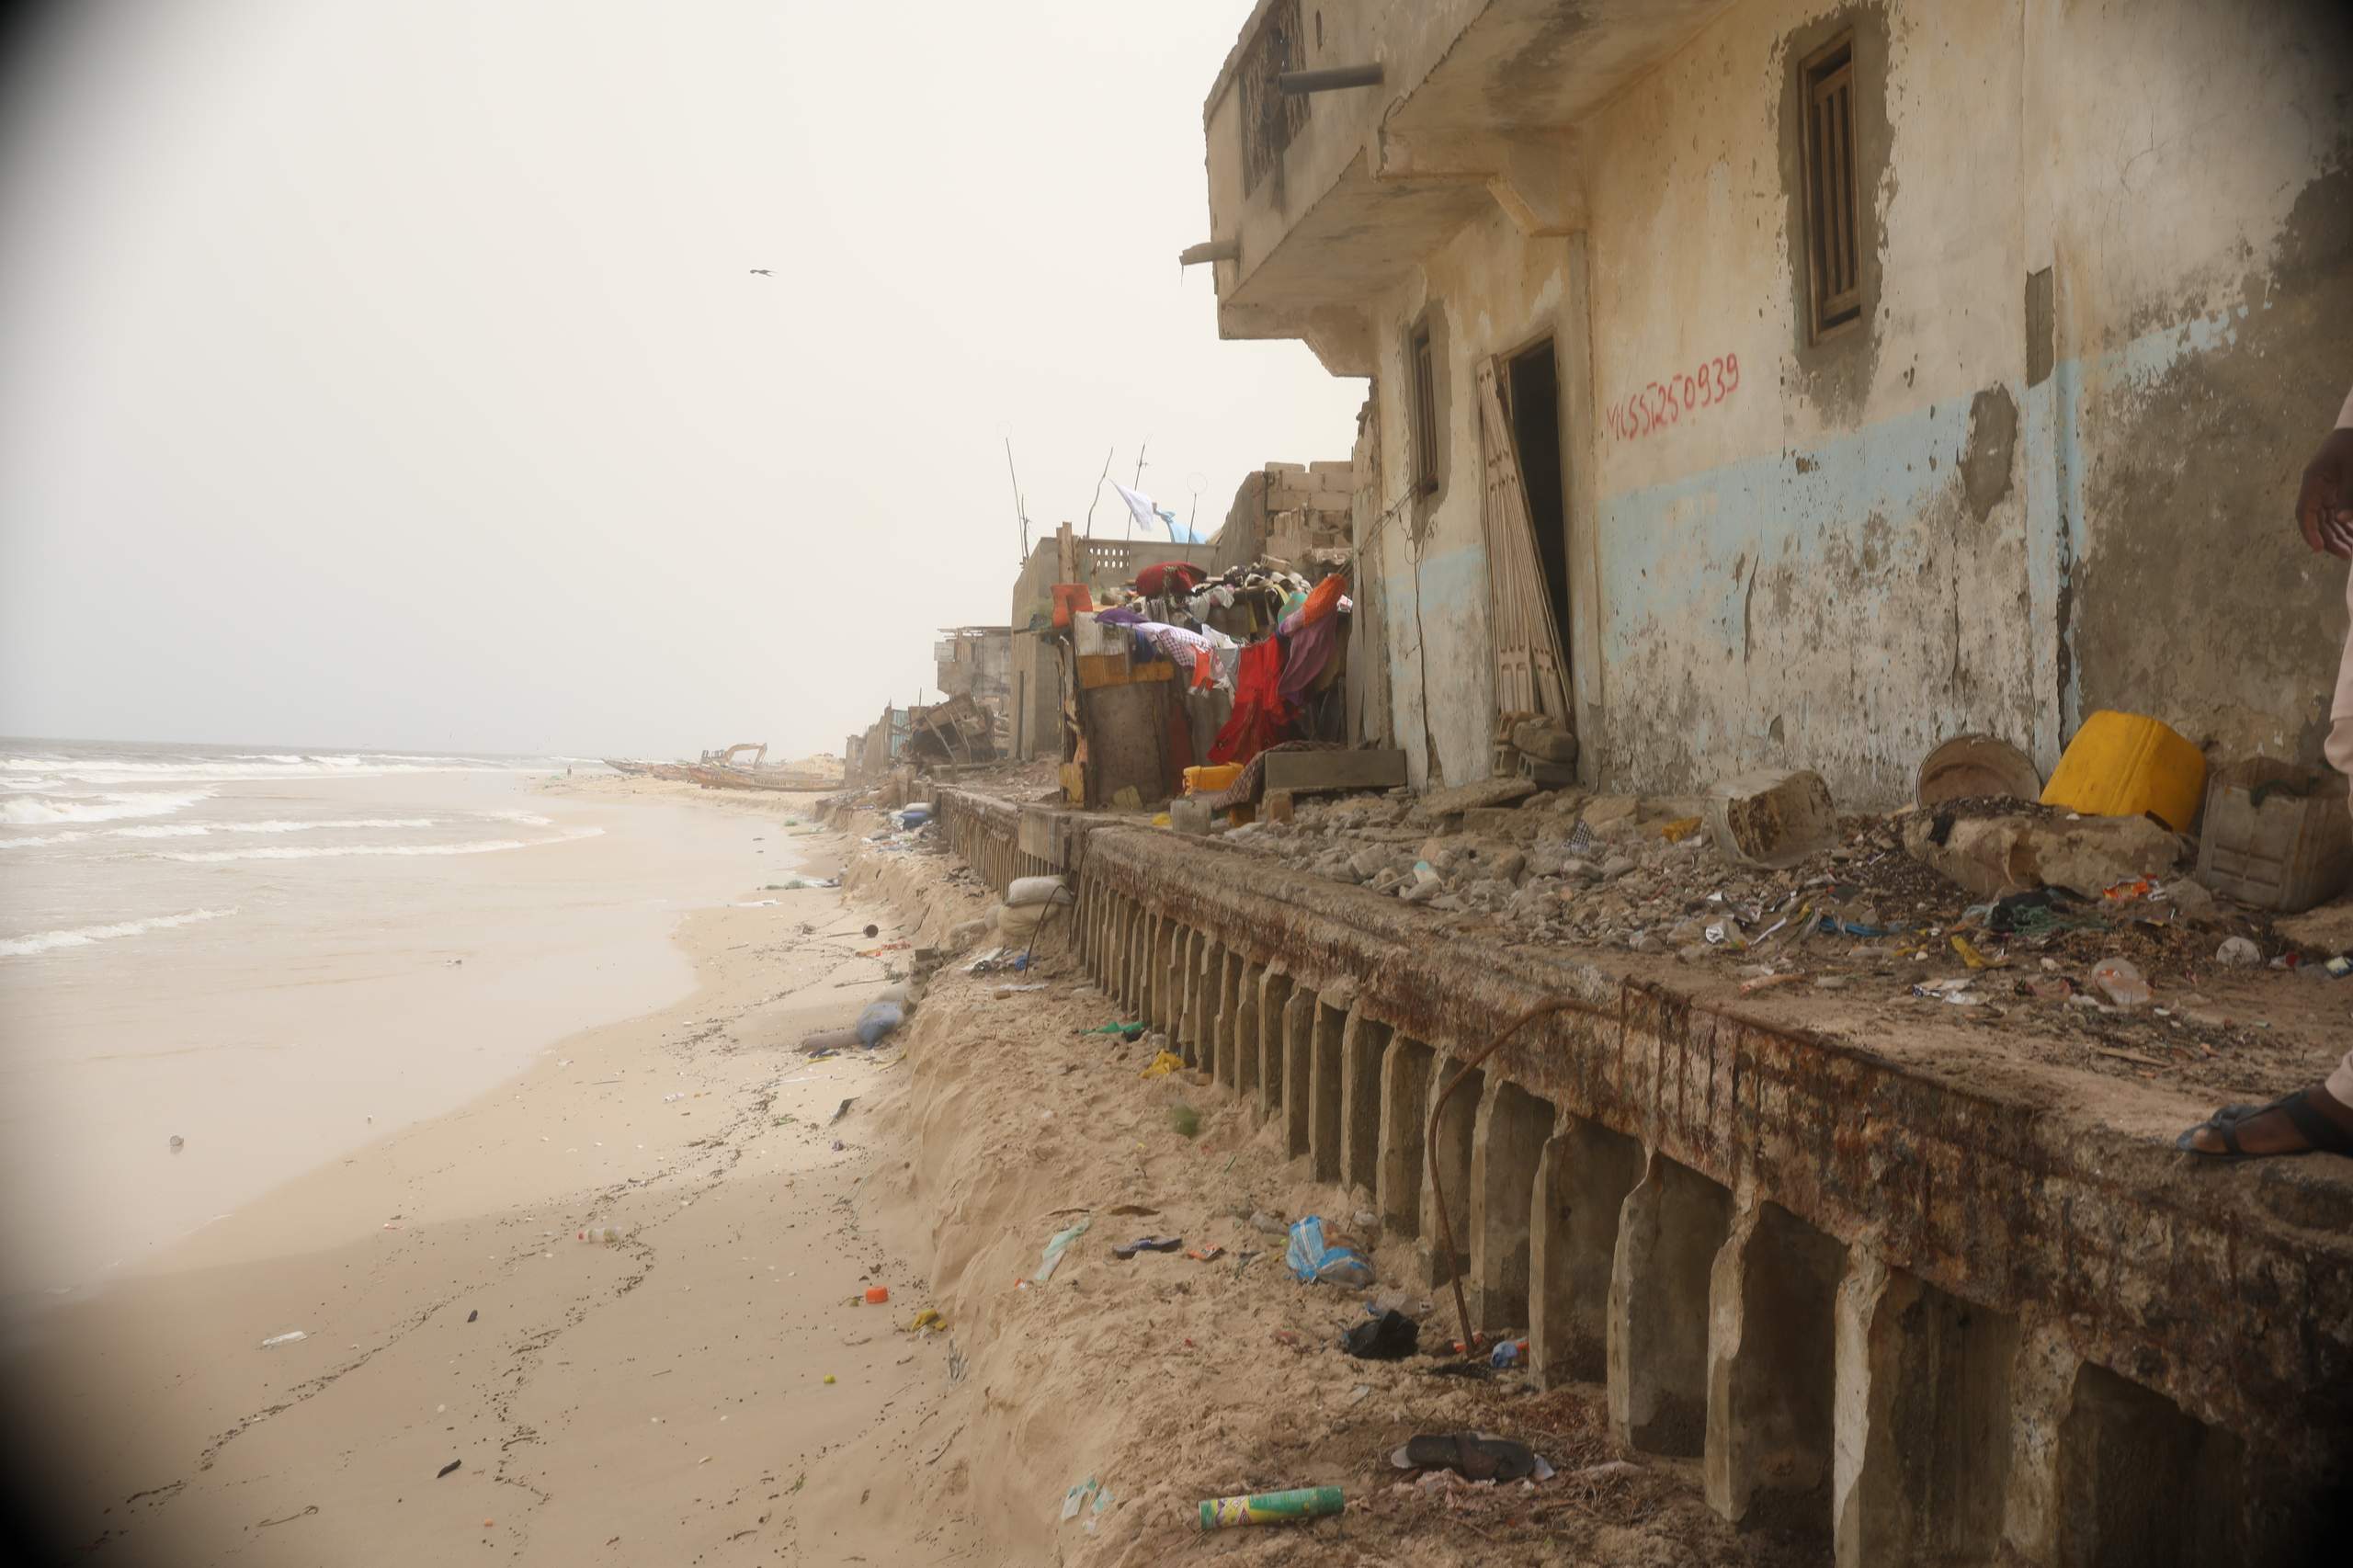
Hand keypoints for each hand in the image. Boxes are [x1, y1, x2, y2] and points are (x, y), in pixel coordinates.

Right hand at [2296, 426, 2352, 557]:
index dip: (2309, 532)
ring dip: (2337, 535)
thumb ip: (2348, 494)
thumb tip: (2343, 521)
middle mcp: (2315, 487)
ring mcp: (2325, 489)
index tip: (2320, 549)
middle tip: (2347, 555)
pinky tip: (2352, 535)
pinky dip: (2343, 524)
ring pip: (2325, 518)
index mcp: (2313, 480)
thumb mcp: (2352, 468)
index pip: (2304, 512)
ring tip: (2352, 550)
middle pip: (2316, 519)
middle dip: (2329, 539)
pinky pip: (2335, 511)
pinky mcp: (2335, 489)